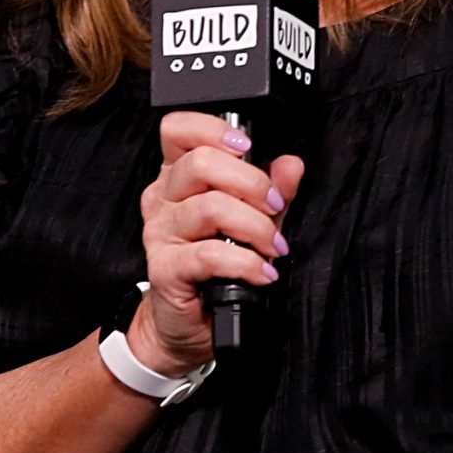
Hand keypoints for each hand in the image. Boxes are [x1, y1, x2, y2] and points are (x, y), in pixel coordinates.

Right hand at [129, 112, 302, 374]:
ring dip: (255, 226)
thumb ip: (272, 190)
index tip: (248, 148)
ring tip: (274, 246)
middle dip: (251, 183)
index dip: (213, 129)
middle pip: (200, 164)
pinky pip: (208, 254)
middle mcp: (164, 199)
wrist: (190, 323)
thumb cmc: (217, 267)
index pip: (179, 131)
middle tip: (275, 207)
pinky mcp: (165, 268)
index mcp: (178, 176)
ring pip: (209, 208)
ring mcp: (160, 233)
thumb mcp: (252, 220)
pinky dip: (245, 263)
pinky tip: (262, 272)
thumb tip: (291, 165)